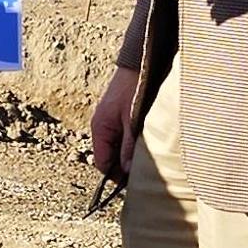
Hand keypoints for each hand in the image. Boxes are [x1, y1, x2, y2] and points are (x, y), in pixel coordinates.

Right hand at [89, 64, 137, 181]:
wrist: (139, 63)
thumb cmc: (134, 89)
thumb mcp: (133, 120)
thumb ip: (129, 146)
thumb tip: (127, 171)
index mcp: (100, 129)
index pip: (102, 163)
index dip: (116, 176)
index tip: (133, 184)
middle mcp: (102, 127)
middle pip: (110, 158)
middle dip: (124, 168)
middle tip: (143, 175)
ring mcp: (111, 122)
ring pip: (117, 149)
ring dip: (129, 156)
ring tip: (147, 162)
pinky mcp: (120, 117)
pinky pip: (123, 139)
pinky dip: (132, 145)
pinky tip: (146, 146)